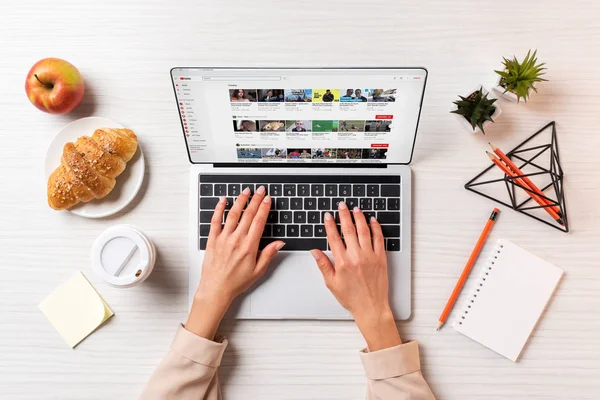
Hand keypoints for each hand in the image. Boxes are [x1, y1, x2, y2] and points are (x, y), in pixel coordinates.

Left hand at [186, 186, 284, 338]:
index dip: (264, 208)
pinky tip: (222, 200)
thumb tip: (279, 243)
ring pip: (233, 214)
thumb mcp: (258, 271)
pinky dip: (218, 209)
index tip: (268, 199)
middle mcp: (236, 240)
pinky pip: (215, 221)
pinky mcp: (213, 240)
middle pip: (248, 214)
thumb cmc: (236, 282)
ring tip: (245, 191)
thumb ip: (268, 254)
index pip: (259, 222)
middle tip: (260, 190)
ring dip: (240, 201)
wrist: (216, 289)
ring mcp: (223, 238)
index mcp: (249, 246)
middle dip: (255, 200)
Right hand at [310, 202, 401, 350]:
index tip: (328, 216)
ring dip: (359, 218)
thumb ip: (323, 265)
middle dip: (344, 215)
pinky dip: (376, 228)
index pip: (334, 237)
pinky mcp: (381, 258)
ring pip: (364, 231)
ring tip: (356, 209)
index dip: (330, 224)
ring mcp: (370, 256)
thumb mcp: (331, 283)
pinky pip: (379, 239)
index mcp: (342, 262)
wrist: (371, 307)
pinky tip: (372, 221)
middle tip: (342, 205)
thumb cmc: (351, 298)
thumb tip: (315, 251)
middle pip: (349, 230)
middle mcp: (356, 256)